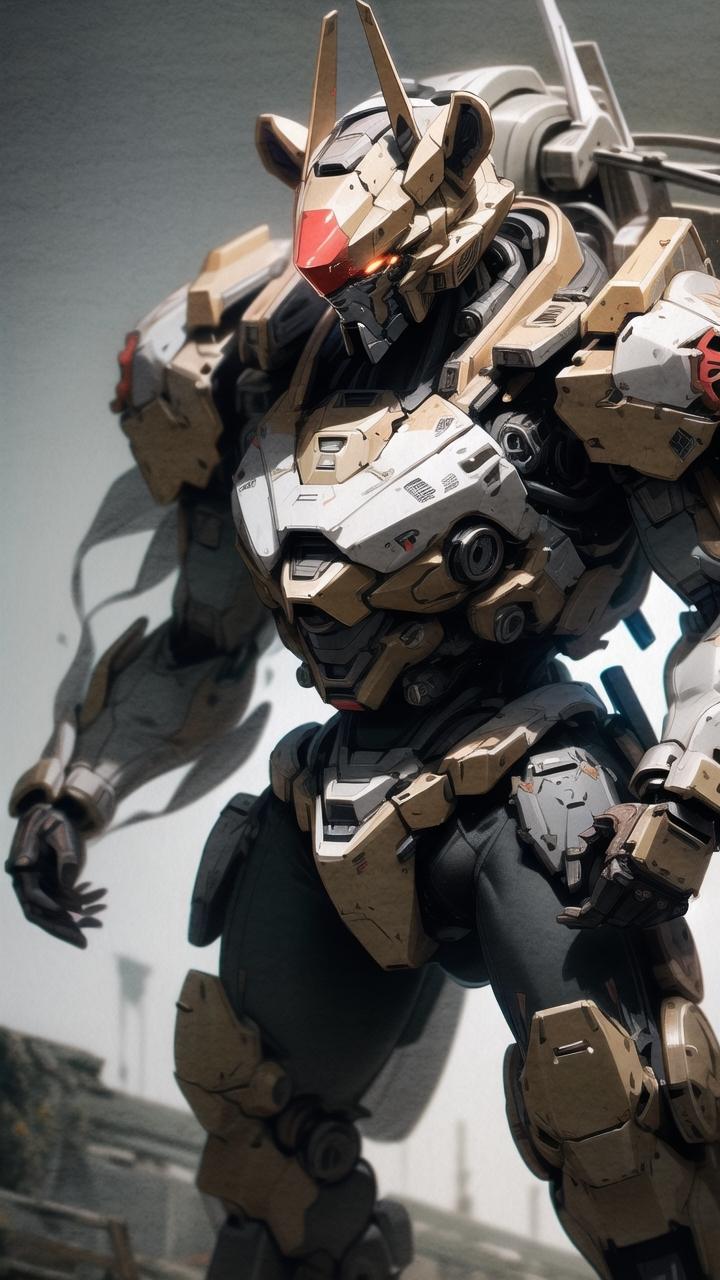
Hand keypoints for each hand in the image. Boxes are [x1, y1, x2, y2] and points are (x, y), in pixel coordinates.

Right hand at [6, 804, 106, 947]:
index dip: (50, 908)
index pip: (32, 897)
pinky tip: (101, 899)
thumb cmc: (54, 818)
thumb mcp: (61, 831)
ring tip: (100, 923)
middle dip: (63, 928)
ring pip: (57, 910)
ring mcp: (41, 884)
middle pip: (42, 913)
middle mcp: (28, 881)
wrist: (56, 813)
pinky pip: (67, 900)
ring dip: (78, 918)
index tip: (71, 915)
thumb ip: (64, 854)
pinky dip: (83, 902)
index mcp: (23, 869)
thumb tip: (66, 882)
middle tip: (83, 943)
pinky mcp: (53, 884)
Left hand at [557, 802, 692, 929]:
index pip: (596, 909)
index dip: (577, 918)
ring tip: (606, 907)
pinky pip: (652, 919)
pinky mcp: (676, 900)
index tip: (565, 916)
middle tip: (583, 911)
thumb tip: (573, 870)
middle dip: (595, 916)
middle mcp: (640, 889)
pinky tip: (629, 907)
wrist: (687, 819)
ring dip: (615, 917)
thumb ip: (588, 842)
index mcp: (620, 871)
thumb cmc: (644, 818)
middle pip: (612, 917)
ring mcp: (660, 898)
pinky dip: (637, 917)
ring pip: (632, 921)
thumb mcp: (610, 821)